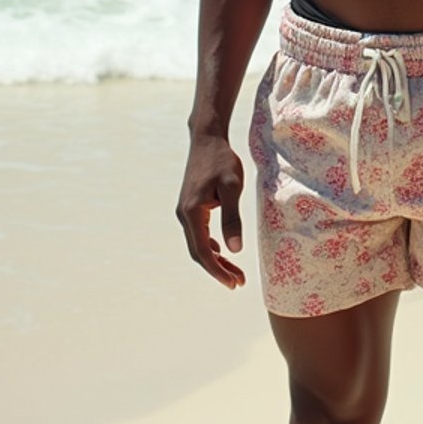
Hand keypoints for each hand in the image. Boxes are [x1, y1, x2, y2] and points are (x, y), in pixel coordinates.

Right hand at [176, 136, 246, 288]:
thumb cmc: (222, 161)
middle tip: (238, 282)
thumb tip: (235, 250)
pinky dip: (211, 246)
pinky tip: (223, 251)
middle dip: (218, 270)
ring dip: (215, 260)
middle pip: (199, 252)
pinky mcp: (189, 207)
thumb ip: (232, 218)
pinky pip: (198, 234)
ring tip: (235, 272)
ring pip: (198, 244)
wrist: (207, 140)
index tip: (233, 283)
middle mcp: (184, 215)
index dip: (218, 271)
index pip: (203, 252)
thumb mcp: (232, 188)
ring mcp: (184, 211)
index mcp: (192, 213)